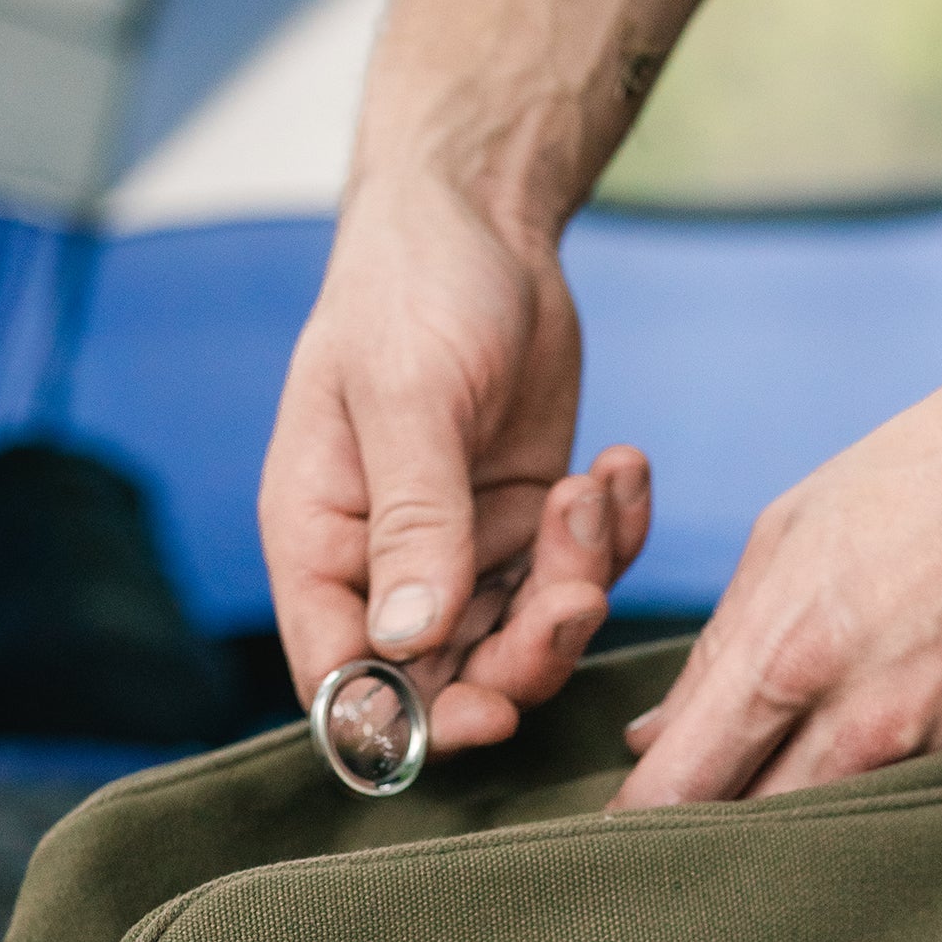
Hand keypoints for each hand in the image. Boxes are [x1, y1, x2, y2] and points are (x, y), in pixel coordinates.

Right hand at [259, 171, 650, 752]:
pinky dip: (614, 538)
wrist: (480, 219)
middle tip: (578, 595)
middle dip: (522, 656)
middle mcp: (385, 566)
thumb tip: (405, 642)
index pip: (342, 680)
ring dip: (578, 582)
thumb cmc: (410, 290)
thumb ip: (411, 520)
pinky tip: (620, 465)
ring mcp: (463, 552)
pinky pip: (580, 576)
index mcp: (321, 542)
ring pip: (526, 637)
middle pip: (447, 680)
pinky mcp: (530, 526)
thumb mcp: (407, 397)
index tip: (489, 711)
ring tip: (594, 484)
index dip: (405, 722)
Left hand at [613, 338, 941, 808]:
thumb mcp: (789, 535)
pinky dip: (886, 829)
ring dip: (796, 853)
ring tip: (772, 838)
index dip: (637, 825)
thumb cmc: (923, 476)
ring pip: (838, 853)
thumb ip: (718, 652)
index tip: (616, 839)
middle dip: (708, 851)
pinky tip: (871, 810)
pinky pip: (924, 828)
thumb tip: (654, 736)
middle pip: (752, 844)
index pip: (682, 789)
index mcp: (793, 654)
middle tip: (684, 847)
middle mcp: (866, 722)